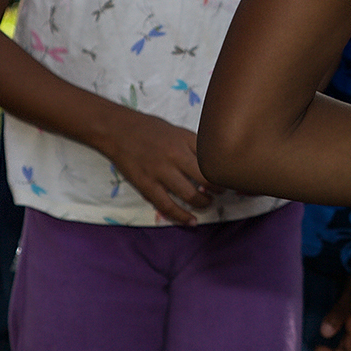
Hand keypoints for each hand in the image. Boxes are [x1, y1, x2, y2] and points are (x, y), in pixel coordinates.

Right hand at [98, 109, 220, 224]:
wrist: (118, 129)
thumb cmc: (150, 128)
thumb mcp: (178, 131)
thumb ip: (195, 145)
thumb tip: (214, 160)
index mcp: (187, 140)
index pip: (214, 159)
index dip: (226, 171)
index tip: (233, 177)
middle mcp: (176, 155)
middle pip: (206, 178)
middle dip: (218, 189)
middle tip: (223, 192)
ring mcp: (160, 171)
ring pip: (189, 194)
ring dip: (203, 202)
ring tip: (208, 203)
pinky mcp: (146, 184)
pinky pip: (166, 205)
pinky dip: (181, 216)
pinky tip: (191, 221)